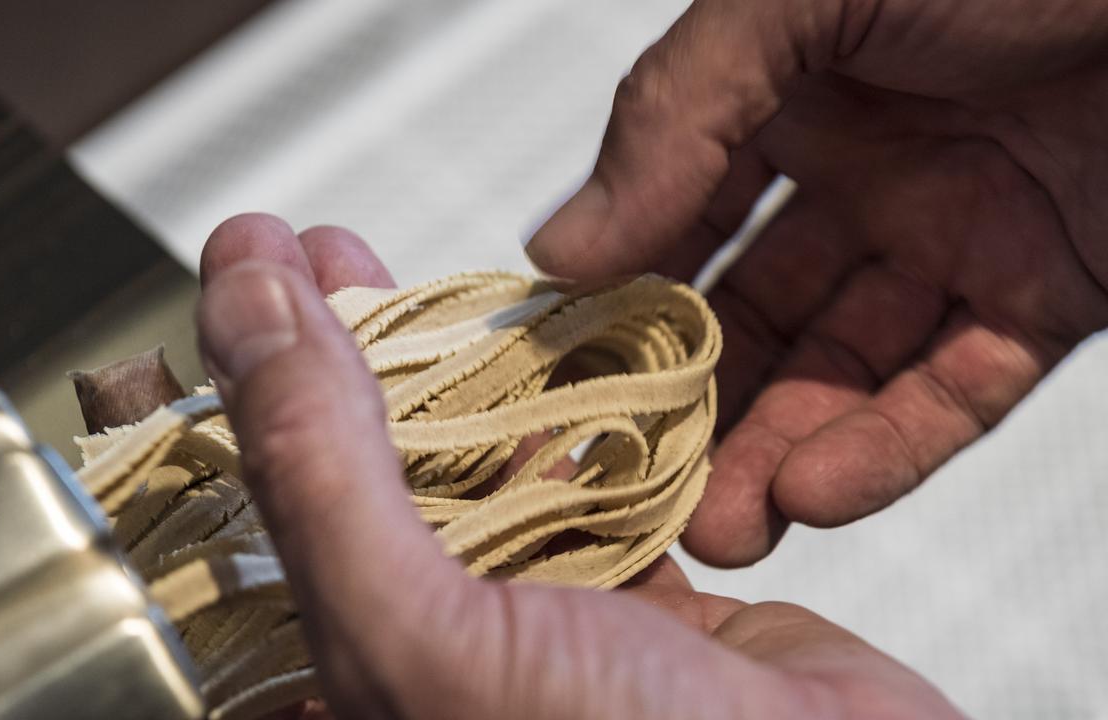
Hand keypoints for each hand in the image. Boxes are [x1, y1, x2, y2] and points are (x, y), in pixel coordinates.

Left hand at [195, 214, 961, 719]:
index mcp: (347, 691)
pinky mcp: (637, 606)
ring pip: (465, 473)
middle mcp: (434, 663)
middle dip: (322, 360)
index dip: (206, 417)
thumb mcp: (424, 640)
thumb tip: (245, 306)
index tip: (203, 307)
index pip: (232, 537)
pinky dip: (566, 416)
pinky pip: (585, 487)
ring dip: (435, 369)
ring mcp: (538, 633)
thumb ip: (319, 477)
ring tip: (397, 274)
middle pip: (348, 485)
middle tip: (300, 257)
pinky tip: (543, 345)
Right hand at [526, 0, 1107, 565]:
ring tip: (718, 526)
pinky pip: (955, 387)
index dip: (619, 294)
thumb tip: (563, 245)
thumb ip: (677, 115)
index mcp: (791, 87)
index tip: (567, 376)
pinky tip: (816, 492)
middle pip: (758, 312)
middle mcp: (869, 166)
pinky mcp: (1048, 290)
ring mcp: (957, 233)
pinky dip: (887, 447)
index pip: (679, 213)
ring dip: (776, 451)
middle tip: (639, 481)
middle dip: (698, 404)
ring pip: (847, 368)